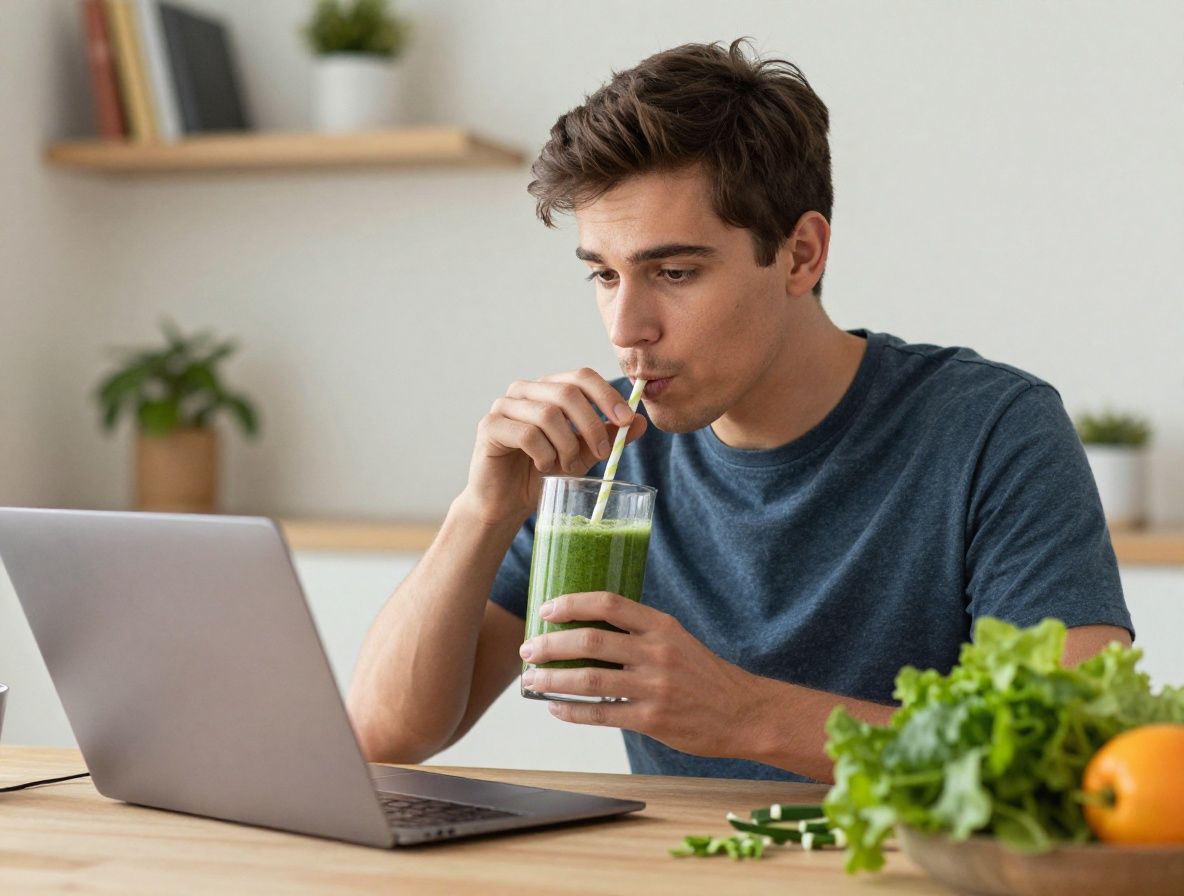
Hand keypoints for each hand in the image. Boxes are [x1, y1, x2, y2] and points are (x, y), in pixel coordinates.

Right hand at [461, 369, 646, 525]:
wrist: (507, 502)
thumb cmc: (543, 472)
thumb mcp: (583, 454)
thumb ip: (607, 436)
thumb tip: (640, 421)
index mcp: (549, 388)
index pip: (582, 376)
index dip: (607, 396)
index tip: (626, 420)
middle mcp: (525, 390)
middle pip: (567, 392)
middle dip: (591, 425)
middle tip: (601, 453)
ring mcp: (504, 405)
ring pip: (548, 414)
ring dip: (566, 446)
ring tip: (566, 466)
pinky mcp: (489, 426)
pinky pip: (527, 434)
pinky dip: (544, 455)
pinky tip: (543, 467)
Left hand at [518, 592, 763, 758]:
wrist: (743, 713)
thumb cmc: (703, 674)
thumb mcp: (676, 639)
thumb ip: (638, 632)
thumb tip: (587, 627)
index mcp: (661, 626)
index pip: (608, 604)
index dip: (572, 603)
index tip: (546, 609)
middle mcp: (657, 652)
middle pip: (591, 641)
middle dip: (551, 644)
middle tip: (529, 648)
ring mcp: (654, 687)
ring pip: (589, 679)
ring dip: (553, 679)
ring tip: (532, 680)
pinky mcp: (652, 720)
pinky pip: (601, 715)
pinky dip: (572, 711)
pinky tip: (555, 708)